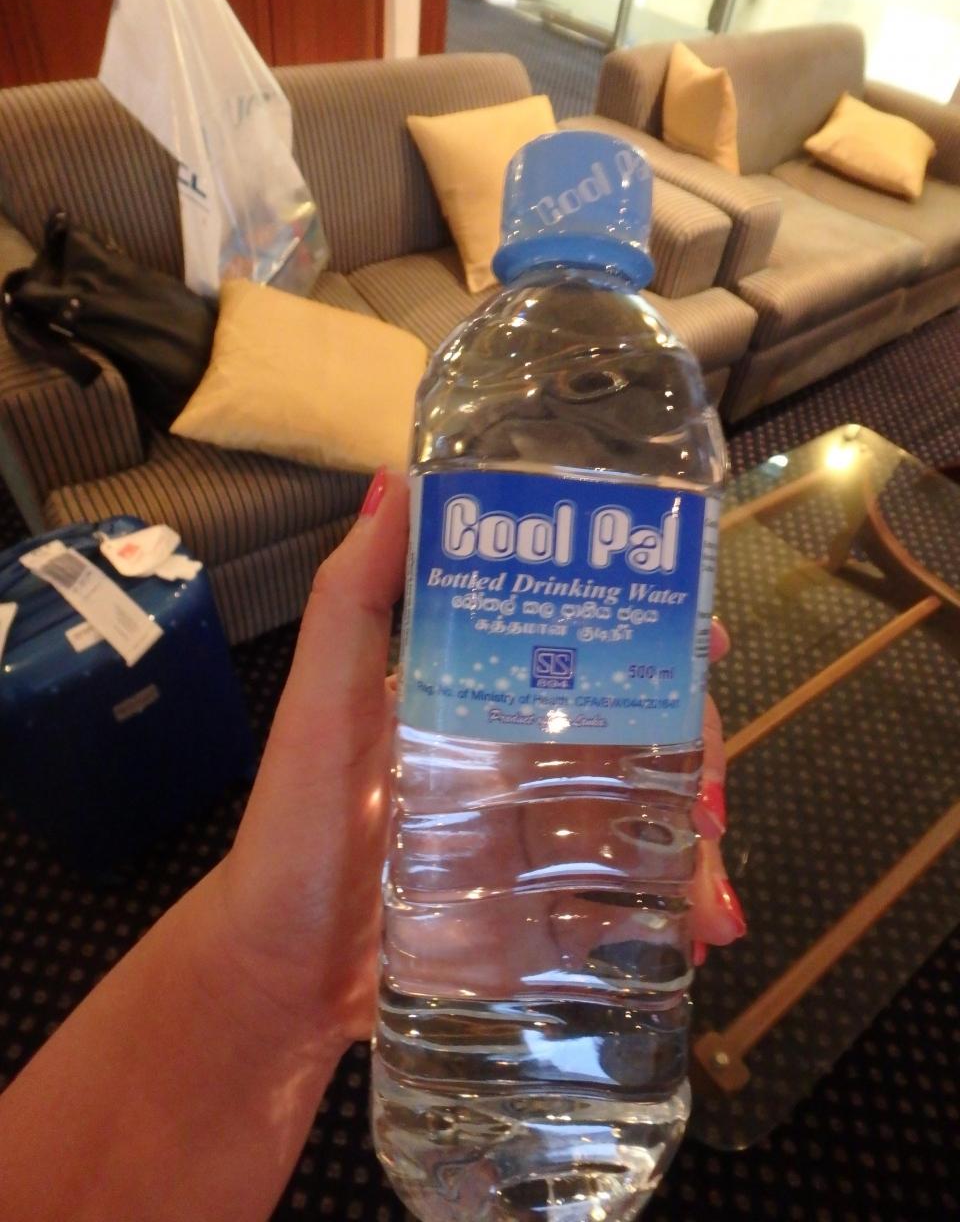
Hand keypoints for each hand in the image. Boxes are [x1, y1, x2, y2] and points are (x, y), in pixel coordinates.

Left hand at [210, 472, 743, 1047]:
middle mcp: (514, 749)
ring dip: (694, 844)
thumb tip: (401, 477)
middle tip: (710, 800)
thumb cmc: (299, 830)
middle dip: (692, 751)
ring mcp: (530, 829)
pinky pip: (620, 891)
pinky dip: (668, 910)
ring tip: (711, 900)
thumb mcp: (323, 706)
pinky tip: (699, 934)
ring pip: (640, 810)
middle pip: (632, 725)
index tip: (705, 640)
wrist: (279, 975)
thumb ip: (354, 598)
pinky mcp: (536, 902)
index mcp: (476, 688)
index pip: (579, 638)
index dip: (651, 629)